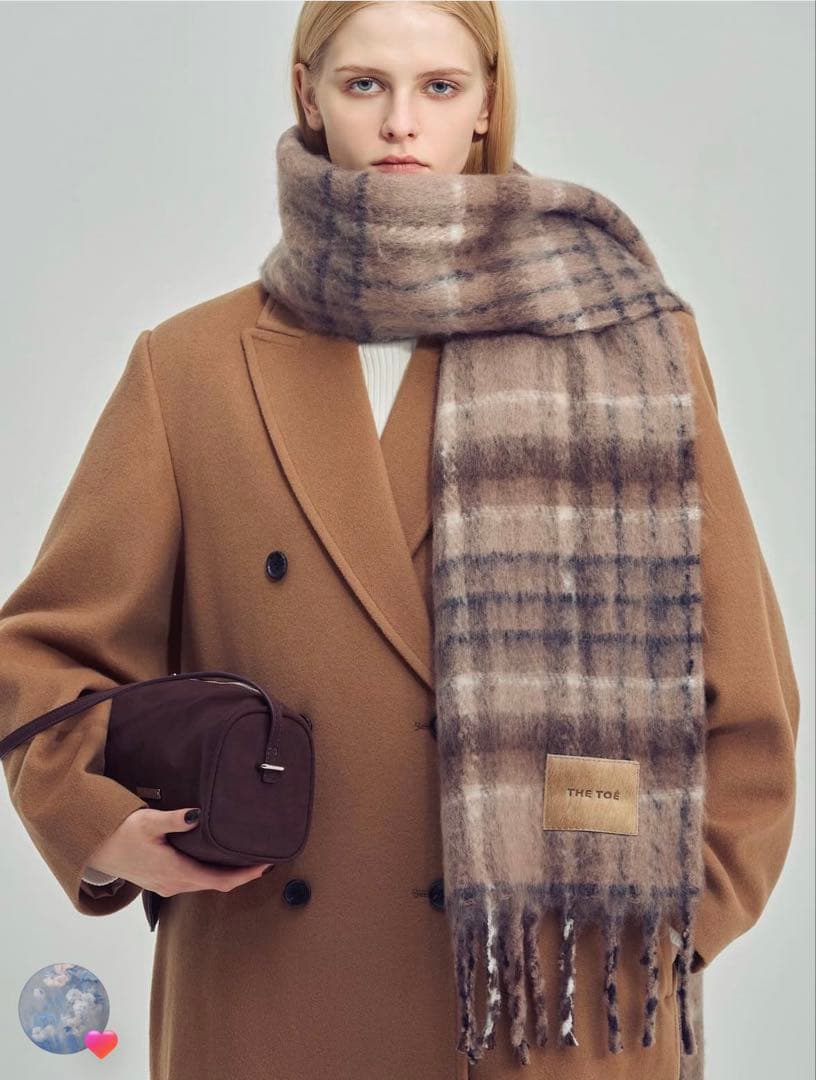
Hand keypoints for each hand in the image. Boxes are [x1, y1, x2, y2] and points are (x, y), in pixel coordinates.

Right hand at [85, 807, 273, 896]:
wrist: (97, 849)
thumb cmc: (121, 834)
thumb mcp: (148, 822)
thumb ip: (174, 820)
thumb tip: (196, 814)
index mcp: (176, 872)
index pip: (219, 880)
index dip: (244, 876)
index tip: (264, 866)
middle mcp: (174, 884)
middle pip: (216, 884)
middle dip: (241, 875)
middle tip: (263, 860)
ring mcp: (167, 886)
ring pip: (205, 884)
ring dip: (226, 876)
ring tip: (246, 860)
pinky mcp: (162, 882)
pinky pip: (194, 882)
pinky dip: (211, 874)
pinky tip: (218, 861)